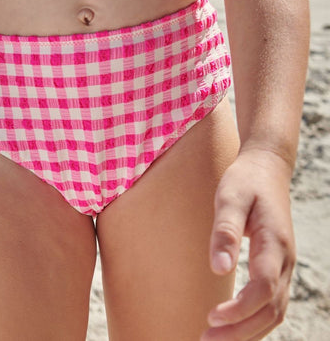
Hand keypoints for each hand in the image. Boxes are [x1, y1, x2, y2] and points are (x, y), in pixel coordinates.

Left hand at [201, 147, 295, 340]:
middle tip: (205, 340)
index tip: (211, 319)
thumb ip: (226, 232)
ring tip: (214, 340)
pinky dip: (255, 322)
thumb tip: (219, 269)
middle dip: (240, 331)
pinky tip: (232, 329)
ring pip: (275, 312)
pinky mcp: (277, 268)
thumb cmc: (245, 180)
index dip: (240, 310)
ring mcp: (285, 266)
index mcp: (275, 243)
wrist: (267, 168)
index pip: (263, 288)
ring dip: (247, 332)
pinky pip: (272, 304)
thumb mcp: (229, 197)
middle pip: (271, 310)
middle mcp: (285, 260)